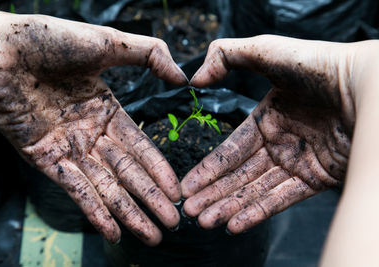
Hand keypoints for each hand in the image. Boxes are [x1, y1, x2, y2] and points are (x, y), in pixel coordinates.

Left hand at [0, 8, 187, 245]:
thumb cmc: (49, 39)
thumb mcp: (108, 42)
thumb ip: (150, 55)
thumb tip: (182, 77)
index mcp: (106, 110)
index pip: (140, 147)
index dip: (159, 170)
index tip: (177, 191)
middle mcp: (90, 133)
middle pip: (128, 173)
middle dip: (151, 198)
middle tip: (173, 222)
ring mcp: (68, 148)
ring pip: (105, 187)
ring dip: (128, 213)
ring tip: (151, 235)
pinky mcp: (44, 158)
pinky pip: (75, 188)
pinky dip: (94, 211)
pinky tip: (113, 231)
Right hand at [181, 35, 365, 233]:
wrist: (366, 84)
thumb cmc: (317, 63)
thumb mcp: (265, 50)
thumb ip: (226, 56)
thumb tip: (194, 79)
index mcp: (265, 120)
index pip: (230, 151)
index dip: (207, 170)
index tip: (186, 186)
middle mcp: (279, 144)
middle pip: (238, 176)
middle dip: (212, 195)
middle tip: (189, 212)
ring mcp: (298, 163)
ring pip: (256, 190)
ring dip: (229, 207)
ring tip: (205, 222)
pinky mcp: (317, 179)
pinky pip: (282, 199)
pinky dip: (258, 213)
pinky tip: (235, 224)